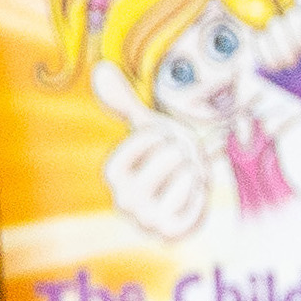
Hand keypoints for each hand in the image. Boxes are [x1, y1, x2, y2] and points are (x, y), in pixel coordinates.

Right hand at [92, 65, 208, 239]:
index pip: (148, 139)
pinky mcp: (169, 233)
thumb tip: (100, 68)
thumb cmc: (166, 156)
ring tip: (184, 181)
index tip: (161, 146)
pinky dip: (199, 195)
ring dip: (193, 174)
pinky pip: (196, 200)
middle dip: (182, 154)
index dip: (163, 135)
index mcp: (113, 173)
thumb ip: (123, 101)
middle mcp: (123, 200)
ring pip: (186, 176)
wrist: (184, 193)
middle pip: (171, 156)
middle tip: (178, 165)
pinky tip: (190, 199)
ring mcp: (146, 220)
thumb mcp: (148, 126)